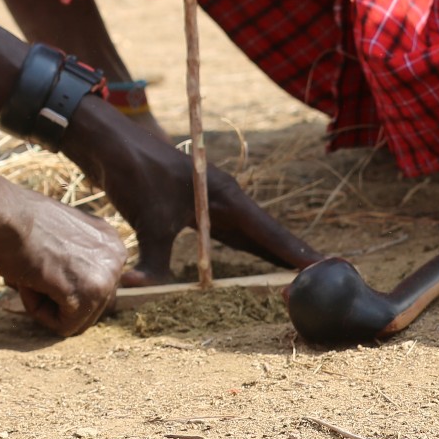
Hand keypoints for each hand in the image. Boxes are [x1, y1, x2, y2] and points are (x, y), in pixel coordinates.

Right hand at [0, 183, 126, 336]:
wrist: (3, 214)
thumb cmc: (22, 225)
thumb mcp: (63, 241)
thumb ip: (79, 263)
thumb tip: (76, 295)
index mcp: (112, 245)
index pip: (95, 291)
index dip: (62, 285)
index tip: (46, 260)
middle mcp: (116, 259)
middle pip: (89, 309)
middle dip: (57, 297)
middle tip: (37, 268)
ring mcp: (106, 276)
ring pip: (75, 320)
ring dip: (46, 303)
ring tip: (34, 272)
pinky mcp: (87, 292)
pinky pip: (63, 326)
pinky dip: (39, 310)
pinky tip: (31, 280)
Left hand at [64, 102, 321, 284]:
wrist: (115, 147)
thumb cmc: (136, 175)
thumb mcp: (147, 221)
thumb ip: (153, 261)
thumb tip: (141, 291)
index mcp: (225, 198)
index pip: (269, 232)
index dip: (295, 253)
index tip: (324, 269)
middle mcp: (227, 200)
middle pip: (267, 235)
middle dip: (292, 259)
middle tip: (323, 283)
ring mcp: (215, 204)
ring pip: (252, 236)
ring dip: (273, 256)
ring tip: (300, 280)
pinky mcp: (200, 209)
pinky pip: (234, 236)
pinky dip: (250, 252)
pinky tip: (258, 267)